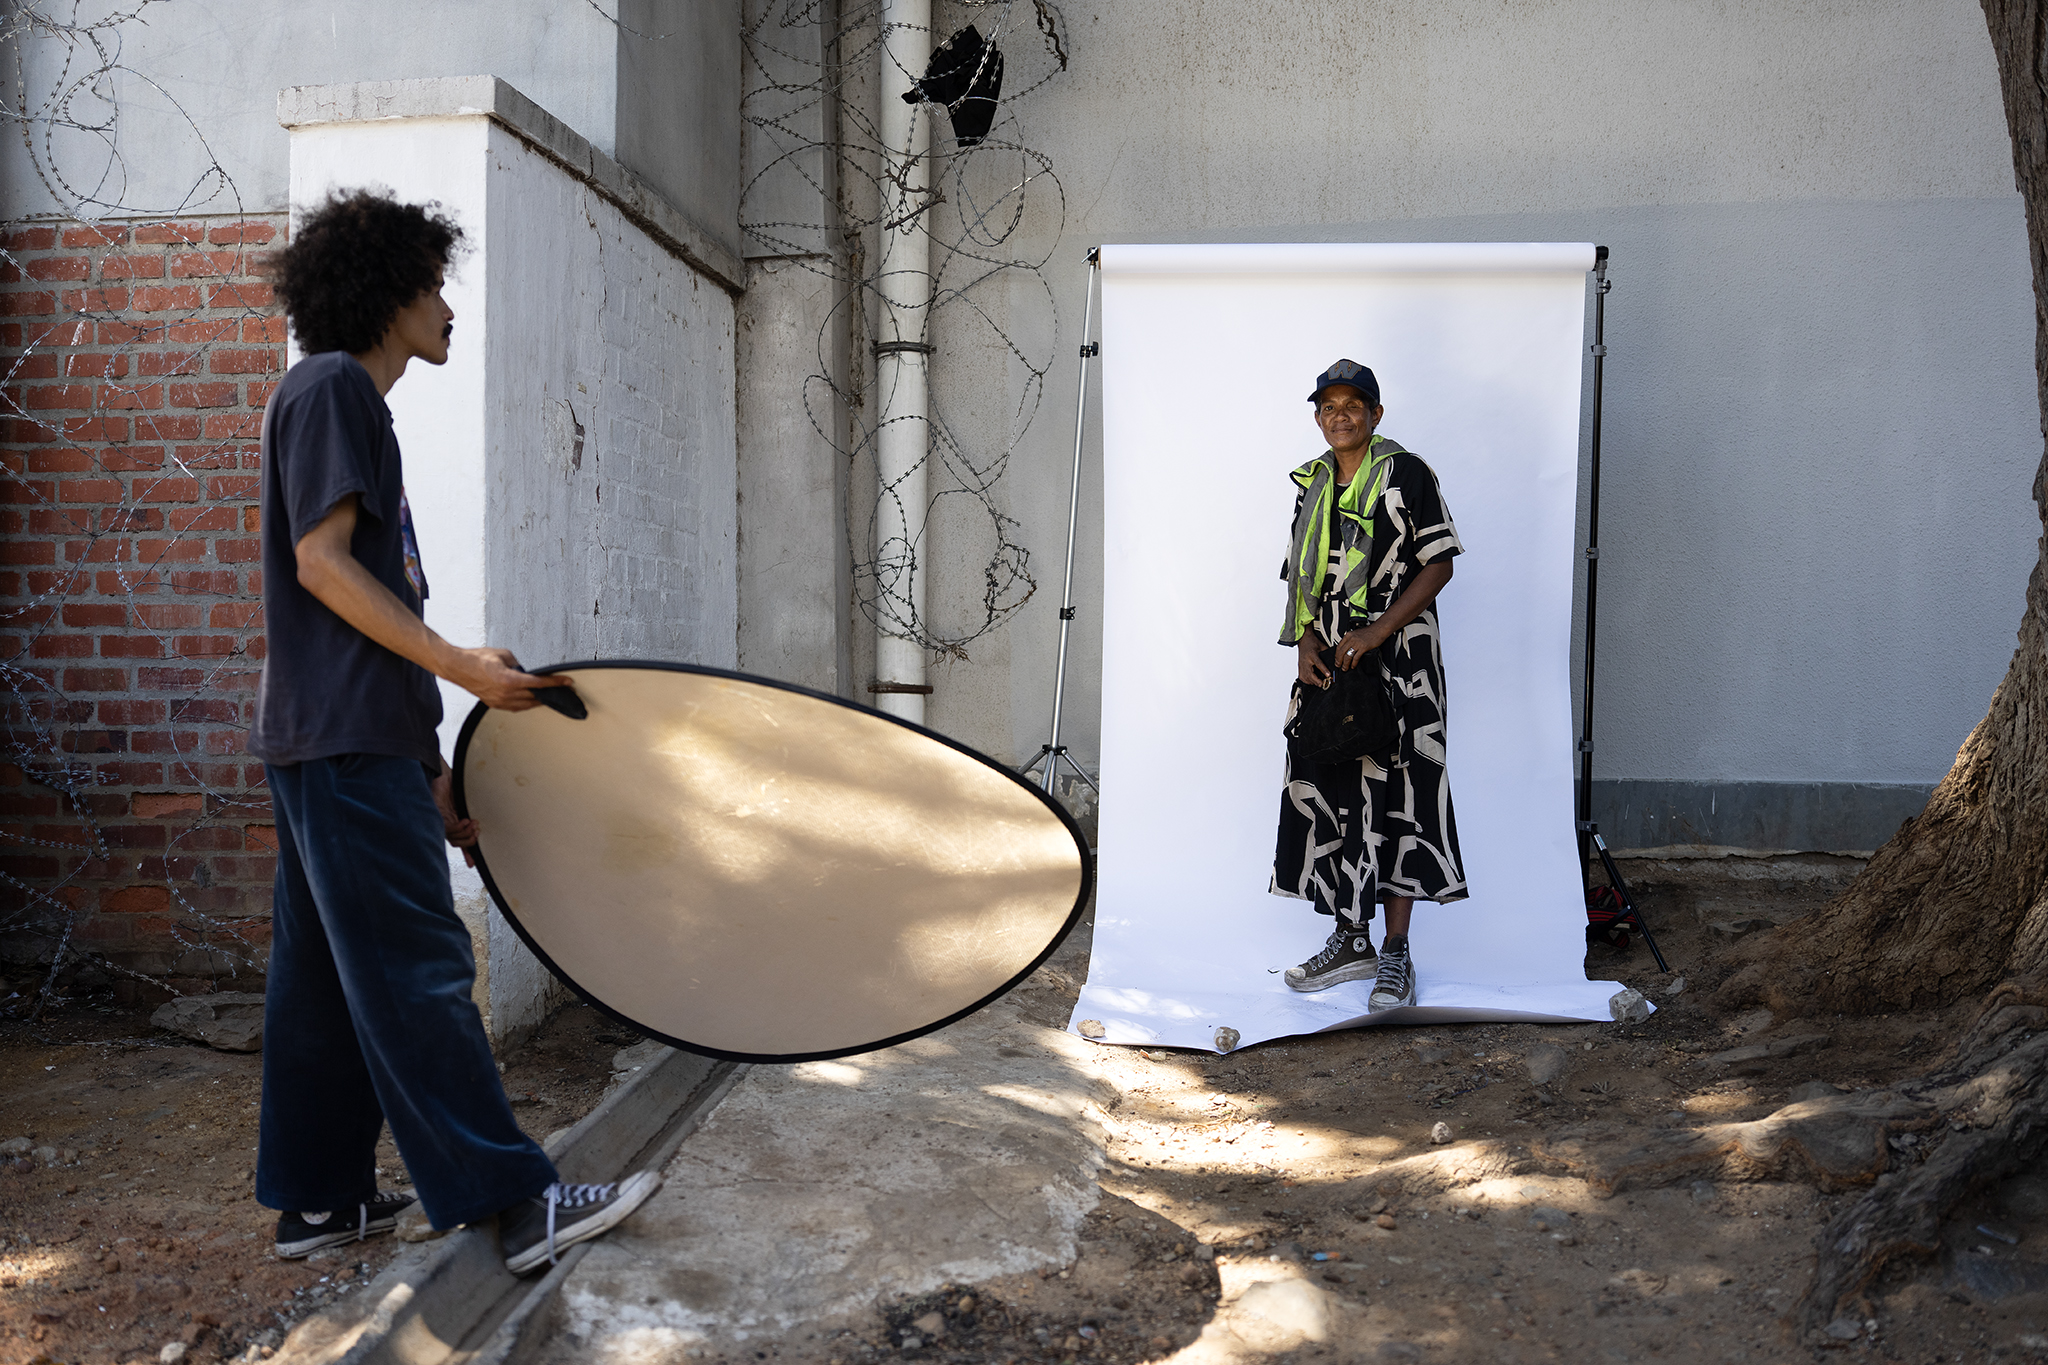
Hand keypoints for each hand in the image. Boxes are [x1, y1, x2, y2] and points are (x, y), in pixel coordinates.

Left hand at [430, 763, 479, 867]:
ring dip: (465, 834)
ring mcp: (442, 820)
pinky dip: (458, 827)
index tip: (473, 864)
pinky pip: (448, 829)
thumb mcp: (470, 800)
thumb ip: (477, 810)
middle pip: (458, 843)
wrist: (444, 772)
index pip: (462, 841)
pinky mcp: (438, 815)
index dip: (468, 853)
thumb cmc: (456, 783)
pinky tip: (464, 821)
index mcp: (458, 820)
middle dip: (470, 841)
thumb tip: (490, 816)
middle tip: (478, 832)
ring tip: (473, 824)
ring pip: (453, 838)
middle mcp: (449, 822)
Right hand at [452, 646, 572, 710]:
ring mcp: (499, 701)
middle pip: (536, 697)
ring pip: (527, 705)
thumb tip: (529, 669)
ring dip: (539, 700)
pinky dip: (526, 704)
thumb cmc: (476, 659)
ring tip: (549, 695)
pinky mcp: (494, 704)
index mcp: (508, 680)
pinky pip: (516, 708)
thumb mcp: (504, 654)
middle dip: (551, 692)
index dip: (555, 683)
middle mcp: (505, 694)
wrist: (457, 667)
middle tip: (562, 689)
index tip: (567, 682)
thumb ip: (520, 663)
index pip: (539, 683)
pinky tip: (532, 700)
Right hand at [1297, 634, 1331, 687]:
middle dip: (1316, 680)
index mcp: (1312, 654)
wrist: (1303, 639)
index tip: (1328, 675)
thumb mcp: (1322, 646)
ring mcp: (1302, 664)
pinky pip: (1302, 677)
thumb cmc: (1311, 642)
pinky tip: (1311, 681)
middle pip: (1310, 673)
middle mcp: (1306, 660)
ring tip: (1318, 683)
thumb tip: (1334, 659)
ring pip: (1305, 677)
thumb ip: (1328, 653)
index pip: (1318, 663)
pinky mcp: (1300, 666)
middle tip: (1323, 684)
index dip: (1324, 670)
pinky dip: (1306, 681)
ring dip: (1312, 682)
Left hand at [1332, 625, 1385, 670]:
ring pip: (1347, 656)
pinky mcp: (1363, 647)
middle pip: (1341, 652)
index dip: (1336, 655)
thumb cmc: (1369, 632)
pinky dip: (1354, 663)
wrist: (1378, 629)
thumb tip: (1346, 648)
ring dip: (1345, 664)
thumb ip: (1350, 640)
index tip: (1336, 659)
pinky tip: (1353, 665)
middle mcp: (1351, 639)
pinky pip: (1356, 657)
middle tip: (1338, 665)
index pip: (1339, 647)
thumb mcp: (1356, 634)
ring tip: (1345, 668)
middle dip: (1339, 661)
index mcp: (1348, 635)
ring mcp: (1357, 643)